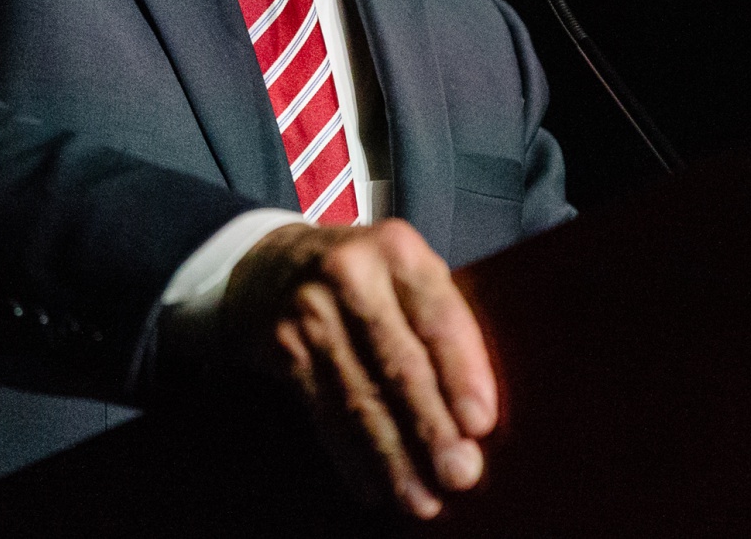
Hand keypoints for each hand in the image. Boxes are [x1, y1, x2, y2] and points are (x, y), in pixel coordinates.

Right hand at [222, 219, 495, 518]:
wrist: (270, 263)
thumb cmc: (365, 280)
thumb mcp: (406, 275)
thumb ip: (441, 323)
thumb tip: (479, 417)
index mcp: (397, 251)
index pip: (437, 317)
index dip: (461, 372)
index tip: (479, 423)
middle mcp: (349, 274)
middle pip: (398, 361)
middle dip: (431, 426)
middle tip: (460, 473)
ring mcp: (309, 311)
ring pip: (359, 396)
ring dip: (392, 456)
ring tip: (421, 500)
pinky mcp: (282, 347)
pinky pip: (321, 410)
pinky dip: (349, 455)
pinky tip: (373, 487)